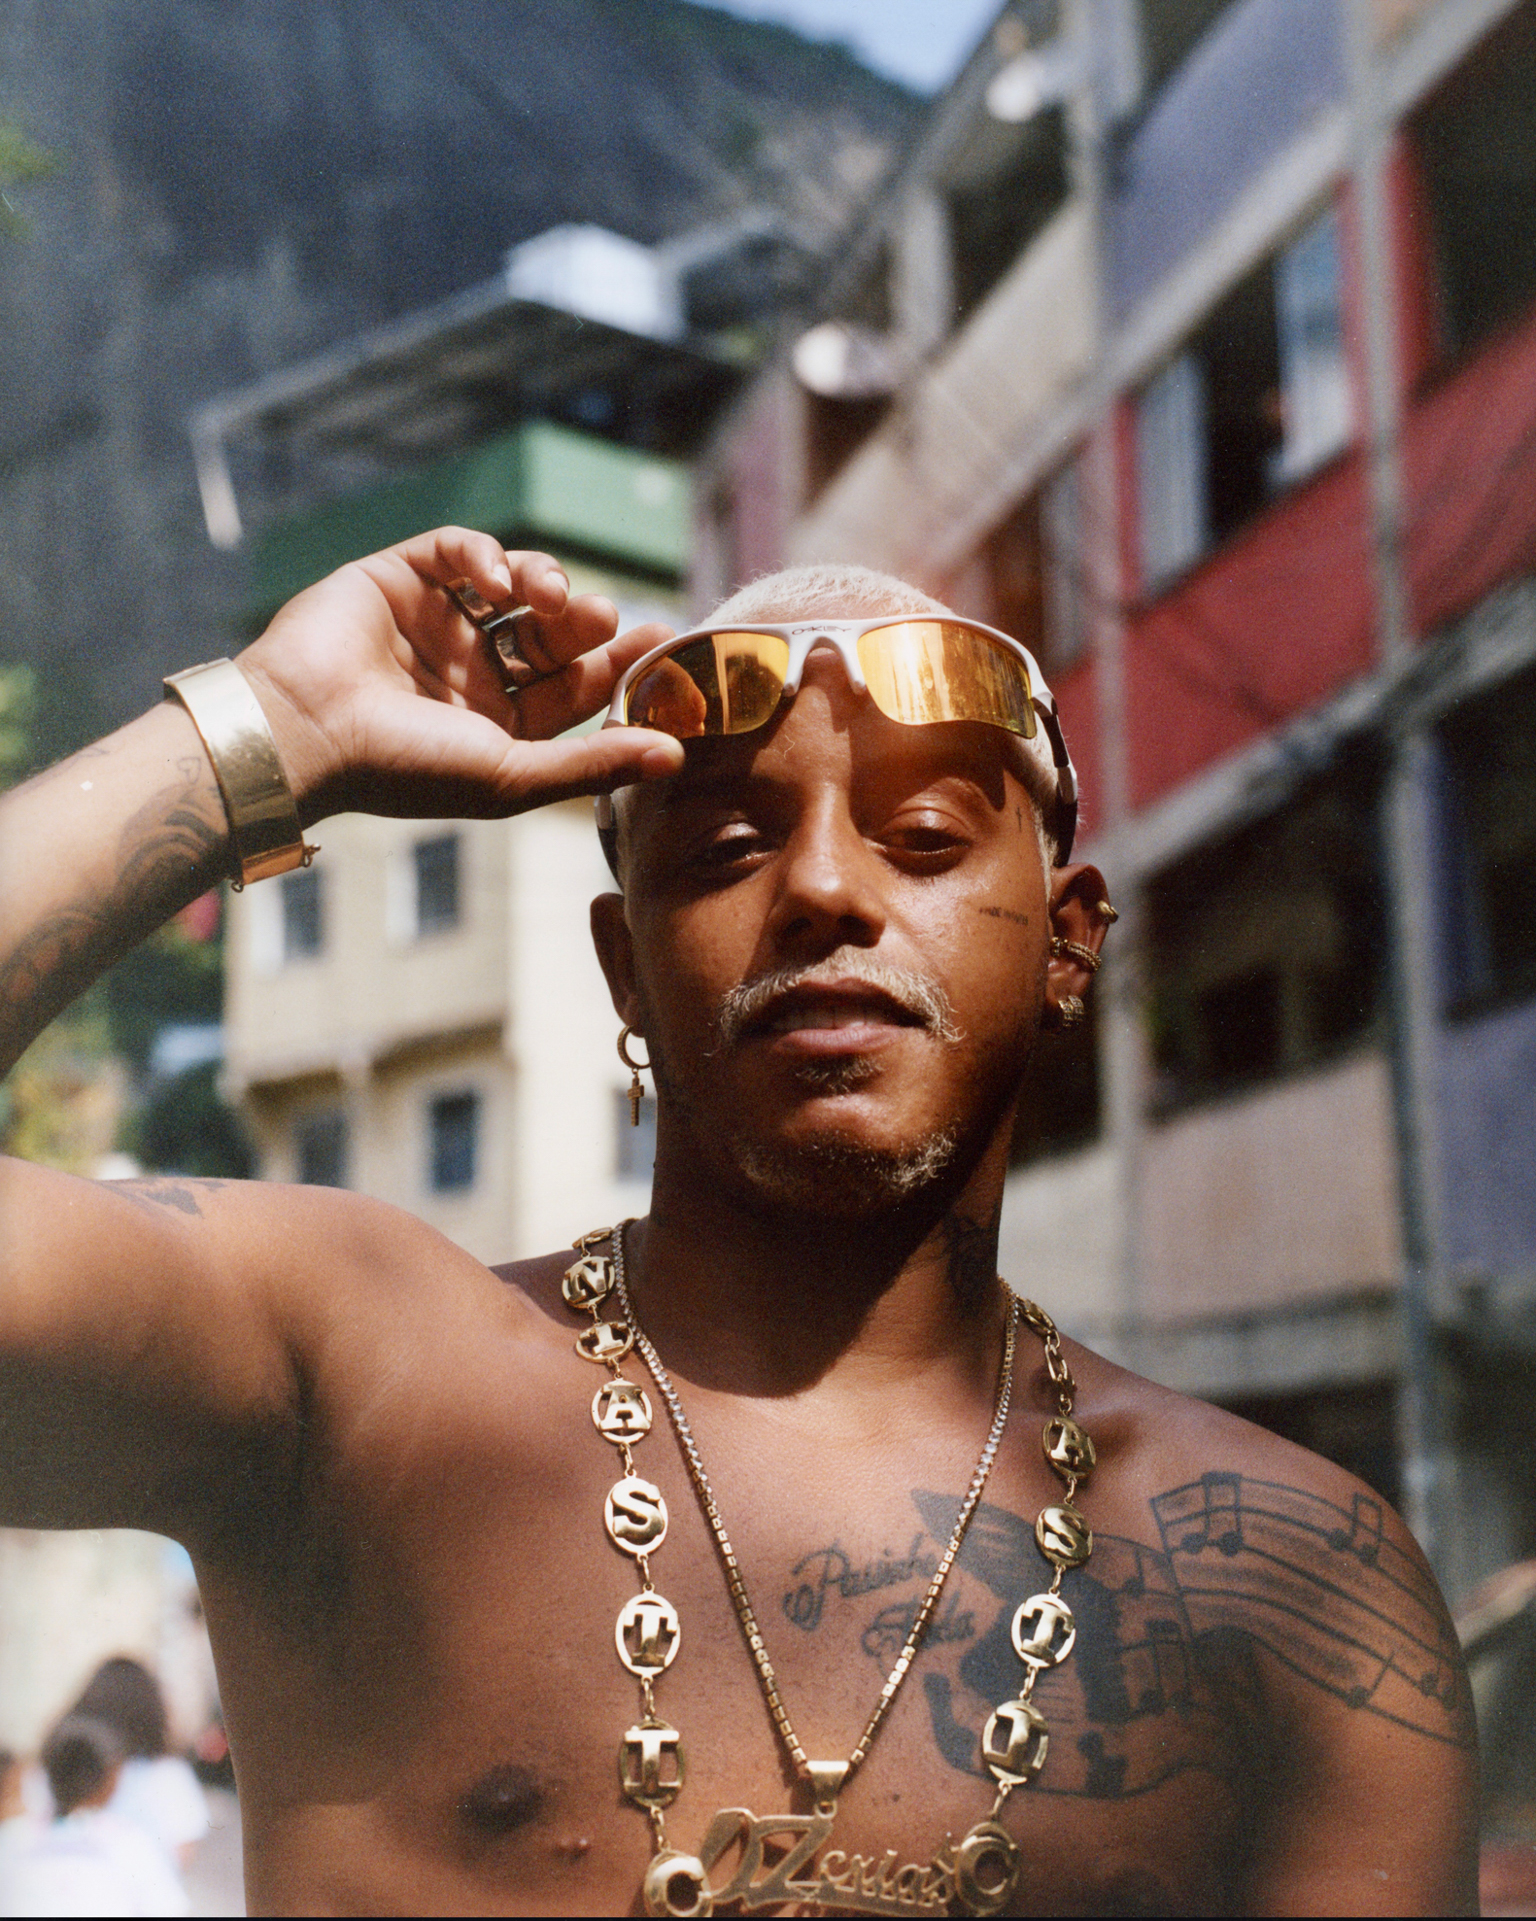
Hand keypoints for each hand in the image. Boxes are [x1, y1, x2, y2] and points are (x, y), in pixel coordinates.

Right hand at [234, 526, 683, 822]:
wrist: (306, 731)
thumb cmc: (407, 769)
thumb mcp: (514, 775)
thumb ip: (594, 763)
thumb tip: (677, 756)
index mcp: (496, 725)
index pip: (573, 686)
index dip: (617, 663)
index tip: (660, 639)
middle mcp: (469, 674)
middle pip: (551, 634)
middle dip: (585, 621)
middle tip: (608, 614)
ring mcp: (435, 624)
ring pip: (513, 585)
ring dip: (544, 583)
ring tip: (553, 597)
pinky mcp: (400, 577)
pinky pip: (460, 551)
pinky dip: (487, 555)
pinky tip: (497, 583)